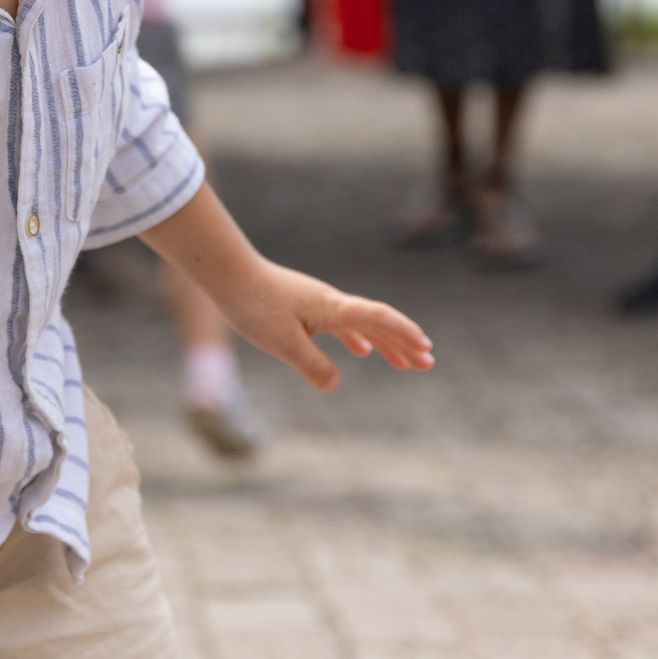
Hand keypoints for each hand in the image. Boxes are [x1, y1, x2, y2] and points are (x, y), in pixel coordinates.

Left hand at [215, 259, 433, 390]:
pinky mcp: (306, 307)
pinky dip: (358, 338)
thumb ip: (311, 364)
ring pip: (362, 324)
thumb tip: (335, 383)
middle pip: (379, 323)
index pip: (379, 319)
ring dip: (385, 343)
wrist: (229, 275)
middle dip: (404, 344)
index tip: (425, 350)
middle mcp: (333, 303)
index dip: (404, 334)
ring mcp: (321, 304)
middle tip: (428, 364)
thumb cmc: (254, 305)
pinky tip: (361, 352)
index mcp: (333, 309)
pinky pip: (343, 324)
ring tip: (404, 364)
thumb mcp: (283, 343)